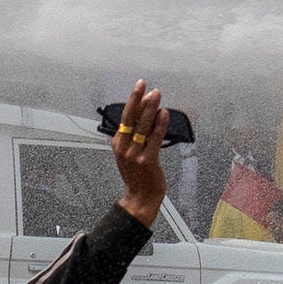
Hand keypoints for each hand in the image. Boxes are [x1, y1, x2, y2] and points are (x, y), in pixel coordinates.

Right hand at [106, 82, 170, 224]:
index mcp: (118, 144)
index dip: (133, 101)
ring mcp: (135, 154)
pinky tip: (164, 113)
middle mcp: (124, 147)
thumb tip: (146, 114)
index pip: (125, 117)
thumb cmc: (138, 176)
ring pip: (143, 126)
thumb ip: (135, 136)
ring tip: (157, 94)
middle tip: (144, 84)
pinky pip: (154, 138)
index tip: (139, 87)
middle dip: (137, 99)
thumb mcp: (130, 154)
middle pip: (130, 118)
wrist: (140, 199)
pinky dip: (160, 125)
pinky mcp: (147, 161)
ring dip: (150, 108)